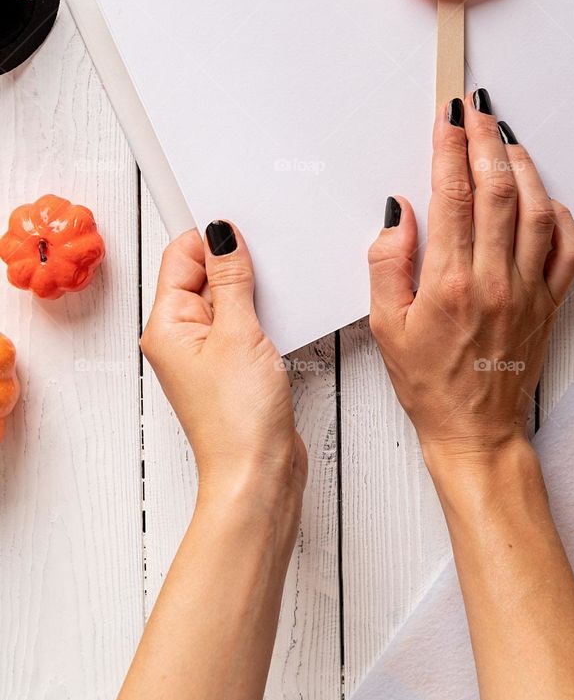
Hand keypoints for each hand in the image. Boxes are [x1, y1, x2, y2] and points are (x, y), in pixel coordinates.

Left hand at [141, 223, 306, 508]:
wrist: (258, 475)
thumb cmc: (238, 420)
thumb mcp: (239, 333)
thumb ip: (232, 278)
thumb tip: (222, 234)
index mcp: (166, 325)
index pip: (180, 257)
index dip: (211, 237)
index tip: (243, 225)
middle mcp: (182, 337)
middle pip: (205, 274)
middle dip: (237, 263)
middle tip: (266, 262)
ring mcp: (209, 352)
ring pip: (230, 298)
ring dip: (254, 291)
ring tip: (274, 298)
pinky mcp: (235, 366)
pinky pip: (246, 322)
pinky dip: (264, 314)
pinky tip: (281, 317)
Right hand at [368, 90, 573, 472]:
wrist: (475, 431)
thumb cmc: (427, 382)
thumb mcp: (384, 325)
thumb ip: (387, 262)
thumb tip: (400, 209)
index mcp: (449, 283)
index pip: (453, 194)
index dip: (450, 147)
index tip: (447, 117)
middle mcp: (494, 280)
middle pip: (497, 189)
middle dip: (486, 140)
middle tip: (476, 110)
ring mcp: (528, 290)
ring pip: (535, 209)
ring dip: (521, 166)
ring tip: (505, 138)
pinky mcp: (550, 303)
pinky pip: (568, 248)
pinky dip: (559, 214)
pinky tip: (541, 196)